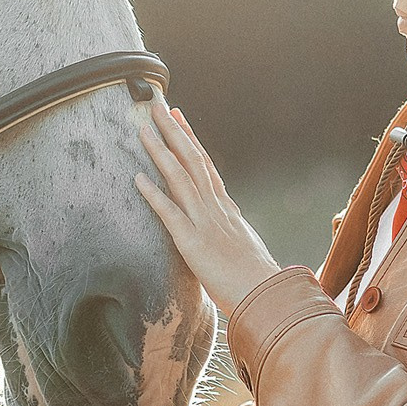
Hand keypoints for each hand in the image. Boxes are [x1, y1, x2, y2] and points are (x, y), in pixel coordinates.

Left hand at [134, 96, 283, 315]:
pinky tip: (137, 178)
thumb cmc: (257, 281)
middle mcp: (216, 209)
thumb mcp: (243, 246)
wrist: (270, 299)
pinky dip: (153, 194)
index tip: (177, 115)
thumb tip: (226, 224)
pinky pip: (170, 214)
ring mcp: (205, 224)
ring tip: (142, 131)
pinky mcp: (194, 244)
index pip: (205, 165)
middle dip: (173, 131)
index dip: (189, 138)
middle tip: (156, 106)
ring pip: (180, 179)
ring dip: (160, 153)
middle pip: (193, 161)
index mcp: (226, 209)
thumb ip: (230, 231)